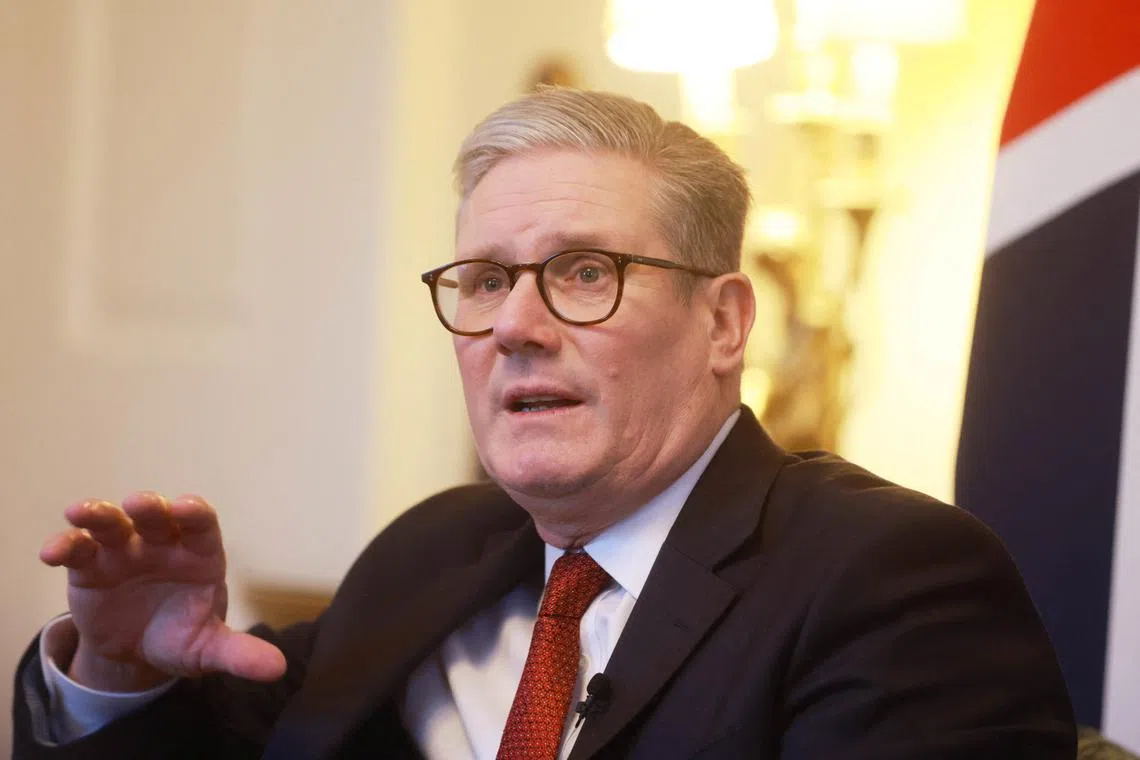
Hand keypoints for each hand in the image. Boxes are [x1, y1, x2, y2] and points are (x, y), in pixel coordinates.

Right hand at [39, 492, 285, 690]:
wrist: (137, 652)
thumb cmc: (181, 636)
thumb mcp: (209, 649)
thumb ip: (239, 653)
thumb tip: (277, 670)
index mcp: (199, 555)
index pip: (202, 525)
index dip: (196, 513)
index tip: (188, 507)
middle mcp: (163, 543)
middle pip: (158, 517)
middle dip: (150, 507)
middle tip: (139, 504)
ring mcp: (126, 550)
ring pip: (113, 523)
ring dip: (98, 514)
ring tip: (81, 512)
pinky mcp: (91, 565)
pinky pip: (78, 549)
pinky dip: (65, 546)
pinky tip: (52, 553)